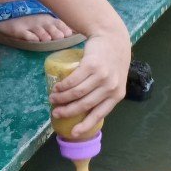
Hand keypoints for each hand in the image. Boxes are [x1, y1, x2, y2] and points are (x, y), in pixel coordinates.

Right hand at [48, 20, 131, 135]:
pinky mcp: (91, 65)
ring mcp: (101, 76)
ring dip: (62, 98)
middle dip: (68, 111)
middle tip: (56, 113)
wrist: (112, 38)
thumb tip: (84, 112)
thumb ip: (104, 94)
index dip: (85, 125)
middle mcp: (110, 87)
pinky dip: (63, 86)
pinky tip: (57, 88)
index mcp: (117, 95)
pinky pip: (73, 80)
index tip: (73, 133)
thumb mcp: (114, 80)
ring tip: (53, 99)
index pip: (100, 114)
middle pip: (85, 104)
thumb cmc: (111, 62)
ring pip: (77, 93)